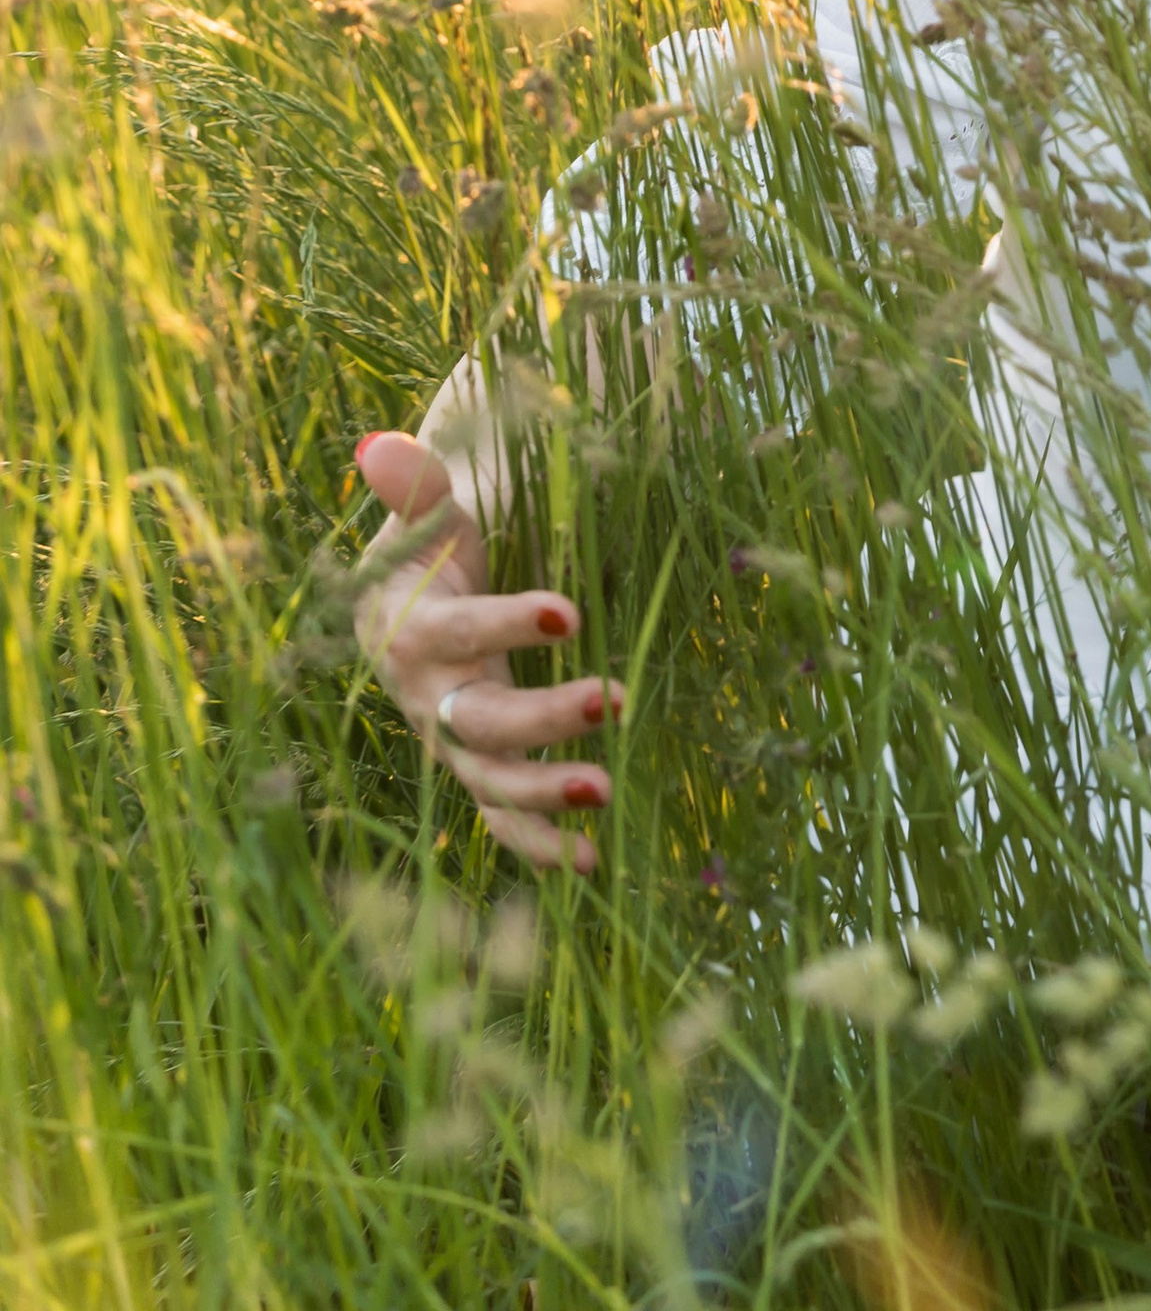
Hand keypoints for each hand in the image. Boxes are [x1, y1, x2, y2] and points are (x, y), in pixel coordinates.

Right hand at [353, 431, 623, 874]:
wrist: (411, 596)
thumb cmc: (428, 546)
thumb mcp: (425, 511)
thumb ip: (412, 484)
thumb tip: (379, 446)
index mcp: (409, 627)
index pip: (458, 630)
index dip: (508, 623)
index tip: (571, 612)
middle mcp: (424, 694)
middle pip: (477, 718)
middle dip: (541, 718)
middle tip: (612, 698)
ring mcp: (449, 739)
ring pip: (490, 778)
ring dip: (543, 792)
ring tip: (604, 792)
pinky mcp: (477, 766)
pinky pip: (499, 817)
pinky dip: (537, 846)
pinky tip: (591, 864)